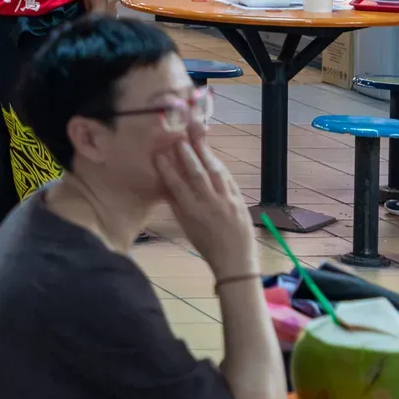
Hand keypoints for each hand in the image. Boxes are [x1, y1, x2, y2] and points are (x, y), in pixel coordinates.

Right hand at [155, 138, 256, 279]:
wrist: (234, 259)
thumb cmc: (206, 244)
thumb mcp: (186, 227)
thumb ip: (178, 205)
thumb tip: (167, 185)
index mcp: (193, 212)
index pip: (176, 185)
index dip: (166, 168)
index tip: (158, 154)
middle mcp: (209, 203)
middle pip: (196, 174)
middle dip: (186, 155)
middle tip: (178, 140)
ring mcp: (226, 200)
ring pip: (214, 172)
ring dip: (205, 155)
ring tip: (197, 141)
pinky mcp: (240, 200)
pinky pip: (228, 179)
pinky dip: (220, 166)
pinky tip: (214, 158)